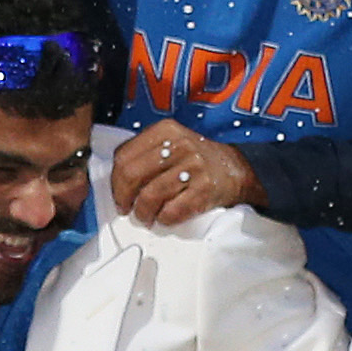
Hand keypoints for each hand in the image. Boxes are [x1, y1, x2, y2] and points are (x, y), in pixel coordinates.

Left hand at [112, 119, 256, 225]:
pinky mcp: (205, 189)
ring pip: (149, 196)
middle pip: (132, 176)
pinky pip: (171, 212)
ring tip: (146, 217)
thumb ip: (144, 154)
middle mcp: (179, 145)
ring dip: (143, 213)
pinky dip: (164, 220)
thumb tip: (116, 181)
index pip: (124, 156)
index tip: (118, 194)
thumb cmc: (195, 161)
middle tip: (127, 209)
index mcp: (165, 130)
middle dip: (124, 198)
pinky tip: (165, 219)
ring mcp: (193, 167)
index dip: (115, 180)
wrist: (236, 169)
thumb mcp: (172, 143)